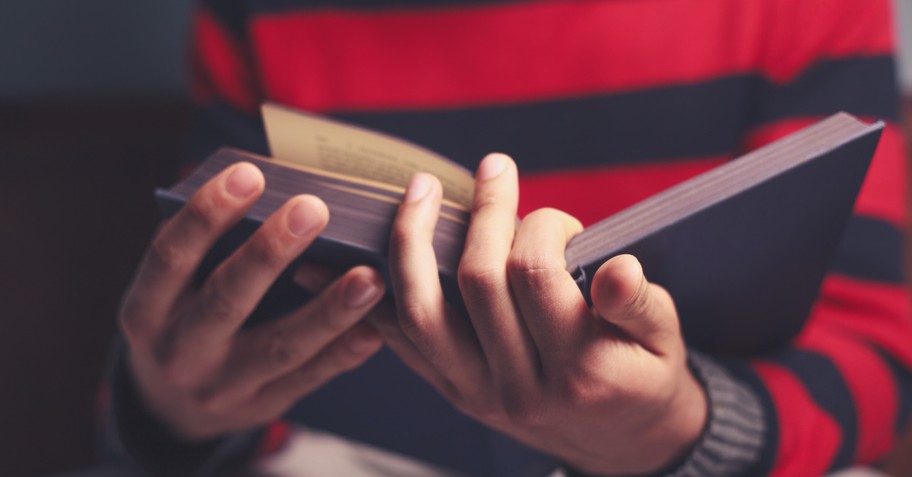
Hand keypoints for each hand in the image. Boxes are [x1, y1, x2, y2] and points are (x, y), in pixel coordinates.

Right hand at [119, 162, 384, 440]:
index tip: (249, 173)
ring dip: (327, 310)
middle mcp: (178, 350)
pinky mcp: (260, 406)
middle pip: (226, 298)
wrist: (173, 408)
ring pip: (278, 346)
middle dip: (270, 252)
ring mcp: (220, 386)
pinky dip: (341, 354)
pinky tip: (373, 330)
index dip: (206, 214)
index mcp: (147, 309)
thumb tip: (264, 187)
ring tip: (369, 277)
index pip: (171, 256)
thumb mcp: (173, 289)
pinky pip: (306, 379)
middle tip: (314, 209)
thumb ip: (205, 247)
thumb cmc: (184, 319)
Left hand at [380, 154, 706, 474]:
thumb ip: (638, 303)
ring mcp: (477, 393)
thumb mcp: (663, 338)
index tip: (561, 221)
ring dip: (413, 242)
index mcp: (578, 368)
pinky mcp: (454, 392)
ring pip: (422, 313)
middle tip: (494, 169)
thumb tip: (617, 267)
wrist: (620, 442)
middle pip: (477, 282)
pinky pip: (403, 341)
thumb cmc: (642, 374)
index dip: (543, 226)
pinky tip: (369, 254)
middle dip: (484, 213)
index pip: (535, 274)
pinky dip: (383, 295)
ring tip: (419, 190)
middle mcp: (519, 387)